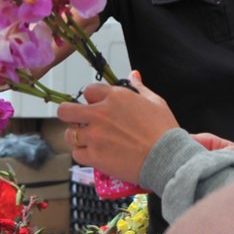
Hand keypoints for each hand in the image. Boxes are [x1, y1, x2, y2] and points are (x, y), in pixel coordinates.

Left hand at [56, 71, 178, 183]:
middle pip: (65, 111)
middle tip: (79, 122)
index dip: (91, 99)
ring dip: (78, 138)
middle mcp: (99, 114)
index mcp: (114, 97)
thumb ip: (139, 87)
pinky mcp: (94, 156)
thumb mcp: (155, 102)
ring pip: (69, 134)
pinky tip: (97, 155)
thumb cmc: (164, 130)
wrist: (168, 159)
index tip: (97, 107)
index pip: (88, 91)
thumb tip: (133, 74)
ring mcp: (94, 135)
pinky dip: (85, 156)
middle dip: (69, 115)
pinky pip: (77, 154)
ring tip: (90, 141)